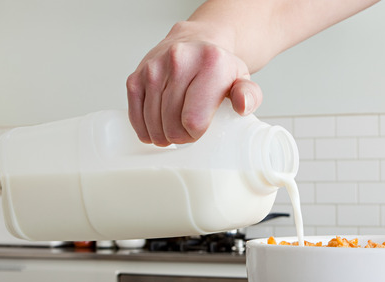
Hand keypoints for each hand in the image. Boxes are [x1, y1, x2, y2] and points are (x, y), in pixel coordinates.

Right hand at [126, 23, 262, 145]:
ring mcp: (154, 68)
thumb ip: (249, 95)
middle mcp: (179, 61)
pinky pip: (135, 114)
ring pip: (153, 122)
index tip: (200, 129)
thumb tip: (242, 106)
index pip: (193, 120)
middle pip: (171, 124)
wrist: (197, 42)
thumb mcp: (242, 80)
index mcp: (210, 64)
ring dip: (162, 134)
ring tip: (173, 129)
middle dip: (179, 136)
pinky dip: (144, 128)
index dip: (195, 134)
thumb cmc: (219, 68)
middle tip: (187, 131)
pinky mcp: (136, 75)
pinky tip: (155, 128)